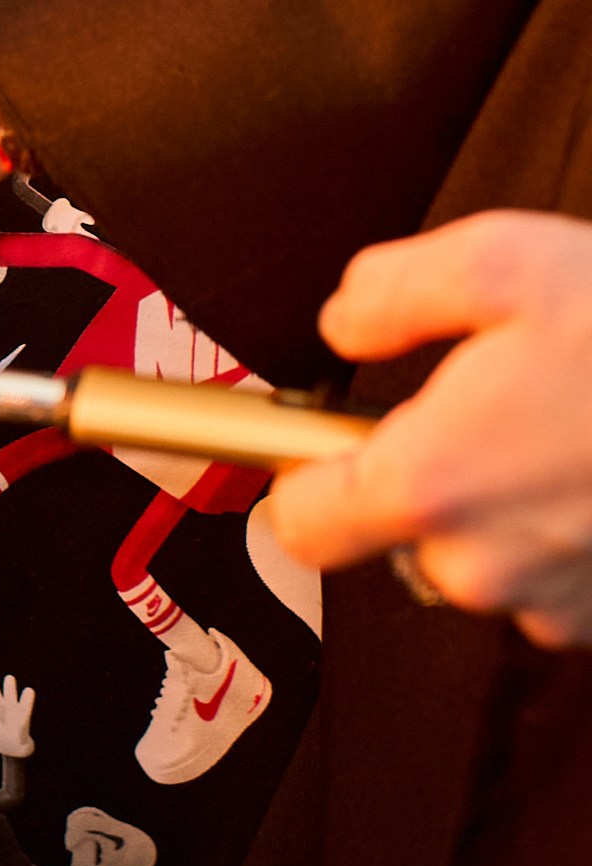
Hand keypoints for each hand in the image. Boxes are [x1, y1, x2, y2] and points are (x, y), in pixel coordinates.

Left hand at [270, 211, 591, 645]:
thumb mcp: (498, 260)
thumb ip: (388, 293)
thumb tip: (343, 324)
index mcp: (428, 483)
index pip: (301, 526)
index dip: (300, 477)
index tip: (319, 440)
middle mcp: (482, 565)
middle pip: (403, 533)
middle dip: (434, 473)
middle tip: (495, 398)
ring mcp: (556, 605)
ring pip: (488, 558)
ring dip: (511, 505)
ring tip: (571, 427)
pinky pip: (559, 581)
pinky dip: (573, 533)